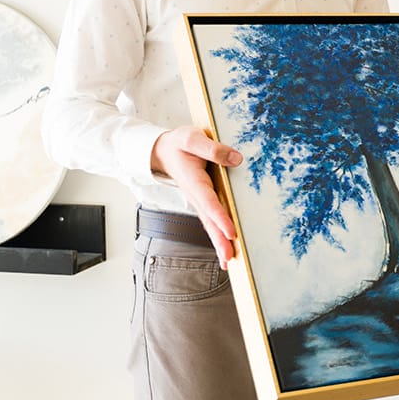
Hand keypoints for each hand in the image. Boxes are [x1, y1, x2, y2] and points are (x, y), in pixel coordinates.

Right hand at [151, 126, 241, 268]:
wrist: (162, 150)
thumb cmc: (179, 143)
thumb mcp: (192, 138)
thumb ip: (212, 148)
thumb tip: (236, 159)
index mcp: (194, 181)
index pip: (209, 202)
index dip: (220, 217)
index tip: (231, 232)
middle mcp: (196, 195)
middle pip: (209, 221)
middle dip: (219, 240)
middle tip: (230, 259)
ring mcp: (198, 199)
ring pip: (209, 224)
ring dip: (219, 242)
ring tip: (230, 261)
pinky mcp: (202, 200)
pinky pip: (211, 220)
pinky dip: (217, 234)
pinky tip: (226, 247)